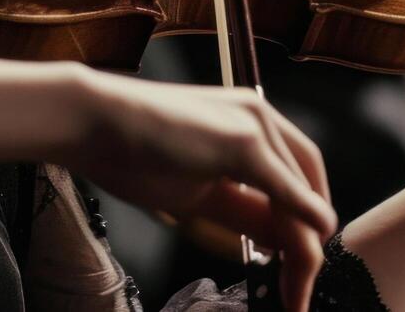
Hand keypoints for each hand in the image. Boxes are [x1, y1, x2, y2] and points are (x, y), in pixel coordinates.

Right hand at [68, 72, 335, 311]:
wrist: (93, 122)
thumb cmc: (131, 153)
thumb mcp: (197, 192)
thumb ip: (243, 212)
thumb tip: (280, 243)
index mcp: (248, 121)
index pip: (296, 172)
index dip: (305, 216)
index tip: (302, 257)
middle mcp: (259, 115)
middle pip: (307, 182)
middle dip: (311, 239)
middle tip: (303, 285)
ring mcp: (254, 124)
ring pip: (300, 192)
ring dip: (305, 245)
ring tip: (298, 289)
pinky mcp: (243, 142)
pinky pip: (286, 189)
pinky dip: (303, 221)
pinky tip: (312, 249)